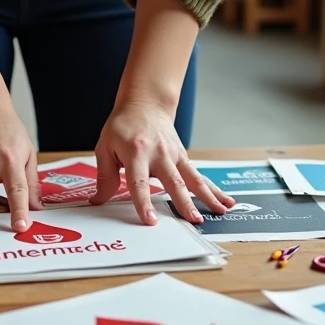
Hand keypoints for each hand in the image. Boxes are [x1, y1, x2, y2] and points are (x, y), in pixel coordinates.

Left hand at [89, 100, 233, 224]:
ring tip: (220, 212)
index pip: (139, 182)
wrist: (145, 104)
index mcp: (136, 152)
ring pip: (193, 179)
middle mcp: (159, 154)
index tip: (150, 220)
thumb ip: (104, 177)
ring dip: (207, 196)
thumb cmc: (123, 127)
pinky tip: (225, 202)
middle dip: (184, 202)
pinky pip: (199, 177)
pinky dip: (213, 190)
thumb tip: (98, 201)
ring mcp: (175, 155)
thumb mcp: (105, 147)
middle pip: (174, 182)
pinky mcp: (184, 158)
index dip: (144, 202)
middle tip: (193, 220)